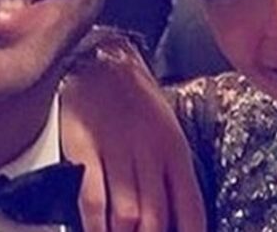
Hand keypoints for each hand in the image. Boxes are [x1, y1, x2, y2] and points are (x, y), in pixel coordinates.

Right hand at [60, 37, 205, 231]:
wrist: (101, 61)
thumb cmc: (136, 102)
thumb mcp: (167, 133)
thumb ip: (170, 176)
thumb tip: (173, 221)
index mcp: (175, 152)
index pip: (191, 210)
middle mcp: (150, 154)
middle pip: (156, 219)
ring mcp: (118, 151)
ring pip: (128, 214)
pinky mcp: (86, 149)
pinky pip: (93, 198)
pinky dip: (96, 224)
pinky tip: (98, 231)